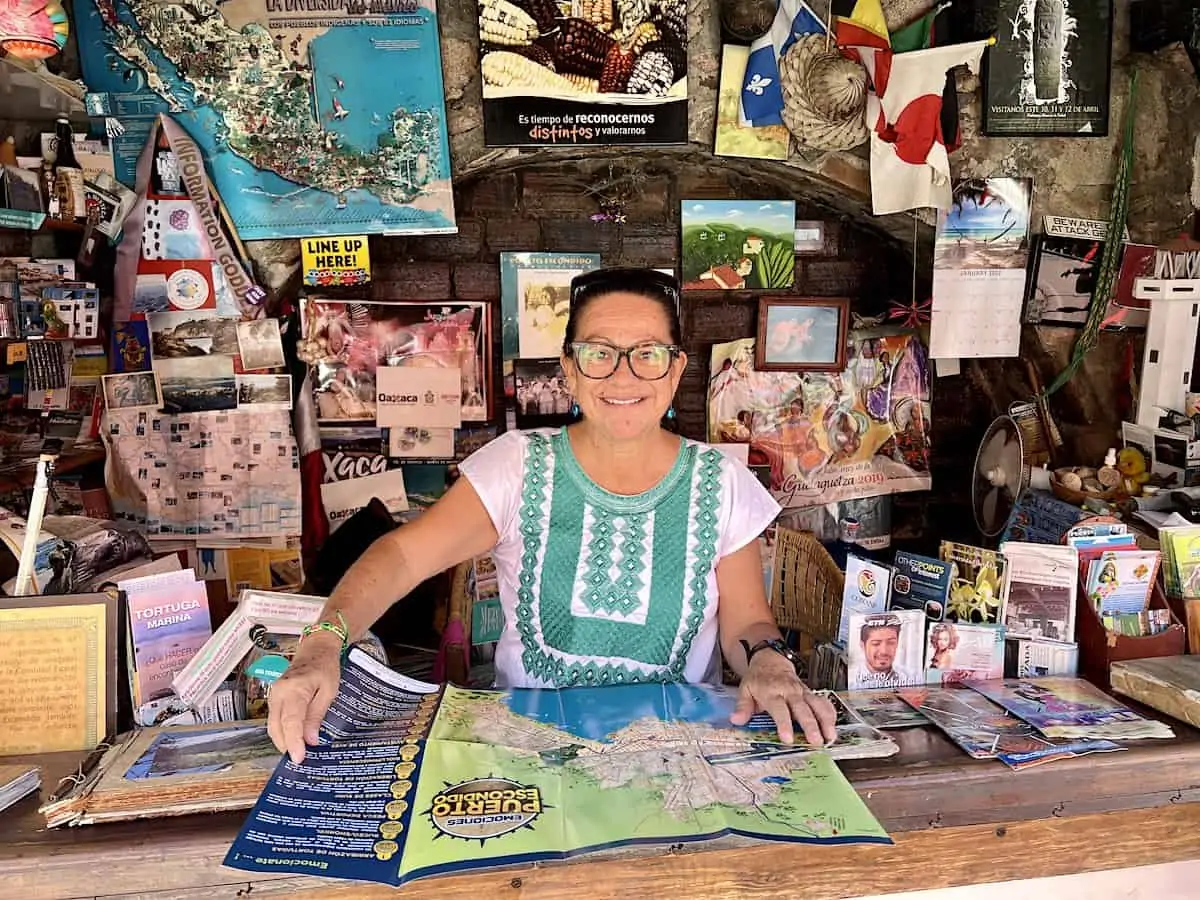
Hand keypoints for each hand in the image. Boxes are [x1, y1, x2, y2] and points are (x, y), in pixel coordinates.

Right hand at [266, 632, 342, 763]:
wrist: (315, 649)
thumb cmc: (326, 667)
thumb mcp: (328, 691)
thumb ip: (317, 715)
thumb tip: (311, 740)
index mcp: (295, 689)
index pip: (291, 721)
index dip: (294, 742)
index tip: (298, 758)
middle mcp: (279, 693)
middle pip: (276, 727)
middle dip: (286, 745)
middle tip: (299, 761)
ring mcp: (274, 695)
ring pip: (272, 725)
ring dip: (283, 740)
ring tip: (297, 753)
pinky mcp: (274, 697)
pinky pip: (275, 719)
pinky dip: (282, 731)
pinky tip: (293, 740)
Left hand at [730, 651, 837, 745]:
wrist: (770, 659)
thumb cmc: (757, 679)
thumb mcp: (745, 690)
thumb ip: (743, 707)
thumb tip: (736, 720)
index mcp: (771, 692)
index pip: (779, 710)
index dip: (784, 724)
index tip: (788, 739)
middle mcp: (789, 692)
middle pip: (802, 709)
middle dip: (810, 726)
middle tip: (816, 741)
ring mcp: (802, 691)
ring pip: (816, 705)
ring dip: (825, 721)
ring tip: (830, 737)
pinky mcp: (810, 692)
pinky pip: (823, 701)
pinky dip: (830, 713)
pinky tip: (834, 726)